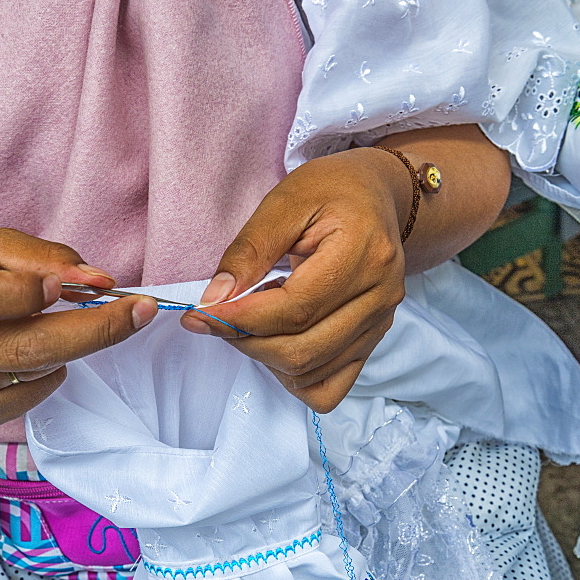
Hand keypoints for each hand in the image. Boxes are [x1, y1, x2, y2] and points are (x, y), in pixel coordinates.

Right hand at [0, 229, 157, 438]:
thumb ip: (37, 256)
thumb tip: (97, 280)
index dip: (23, 292)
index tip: (73, 282)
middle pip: (17, 347)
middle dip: (91, 330)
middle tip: (139, 311)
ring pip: (30, 372)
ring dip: (73, 346)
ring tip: (83, 322)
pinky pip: (25, 401)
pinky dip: (51, 376)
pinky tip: (46, 355)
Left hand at [179, 148, 408, 412]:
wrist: (376, 197)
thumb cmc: (330, 192)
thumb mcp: (285, 201)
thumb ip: (249, 250)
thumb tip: (214, 299)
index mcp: (364, 254)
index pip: (294, 309)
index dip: (240, 319)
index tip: (200, 314)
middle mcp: (380, 296)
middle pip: (302, 350)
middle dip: (244, 341)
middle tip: (213, 318)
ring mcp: (380, 324)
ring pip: (310, 372)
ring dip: (263, 355)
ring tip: (247, 319)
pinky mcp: (372, 341)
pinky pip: (329, 387)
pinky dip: (293, 376)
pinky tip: (276, 341)